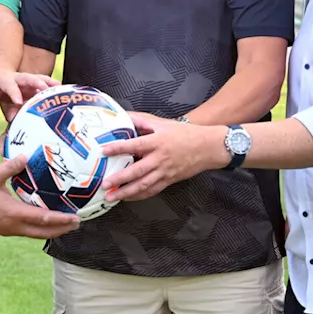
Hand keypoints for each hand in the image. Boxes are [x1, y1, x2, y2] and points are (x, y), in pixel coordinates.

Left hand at [0, 69, 57, 121]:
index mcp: (3, 79)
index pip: (9, 84)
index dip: (14, 92)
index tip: (18, 101)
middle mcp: (17, 77)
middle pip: (27, 77)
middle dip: (36, 82)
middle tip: (43, 89)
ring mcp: (27, 80)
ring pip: (39, 79)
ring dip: (49, 83)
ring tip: (59, 88)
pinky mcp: (34, 84)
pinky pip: (46, 84)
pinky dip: (54, 87)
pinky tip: (65, 92)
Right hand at [0, 156, 78, 238]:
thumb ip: (10, 166)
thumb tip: (26, 156)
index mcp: (13, 213)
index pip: (43, 219)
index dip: (61, 219)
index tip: (75, 218)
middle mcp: (13, 225)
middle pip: (43, 232)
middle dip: (61, 229)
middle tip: (77, 223)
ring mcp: (8, 229)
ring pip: (35, 234)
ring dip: (52, 231)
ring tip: (65, 225)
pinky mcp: (4, 229)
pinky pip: (27, 231)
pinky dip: (39, 229)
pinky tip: (44, 222)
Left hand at [98, 113, 224, 202]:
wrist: (208, 147)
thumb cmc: (185, 134)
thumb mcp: (162, 123)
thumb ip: (142, 120)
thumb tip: (124, 116)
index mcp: (157, 142)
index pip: (135, 145)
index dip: (119, 148)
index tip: (104, 151)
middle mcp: (160, 158)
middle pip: (137, 171)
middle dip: (119, 179)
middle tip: (105, 184)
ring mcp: (165, 171)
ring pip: (144, 185)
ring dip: (126, 192)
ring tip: (112, 197)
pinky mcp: (169, 180)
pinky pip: (152, 190)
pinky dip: (139, 196)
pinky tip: (128, 197)